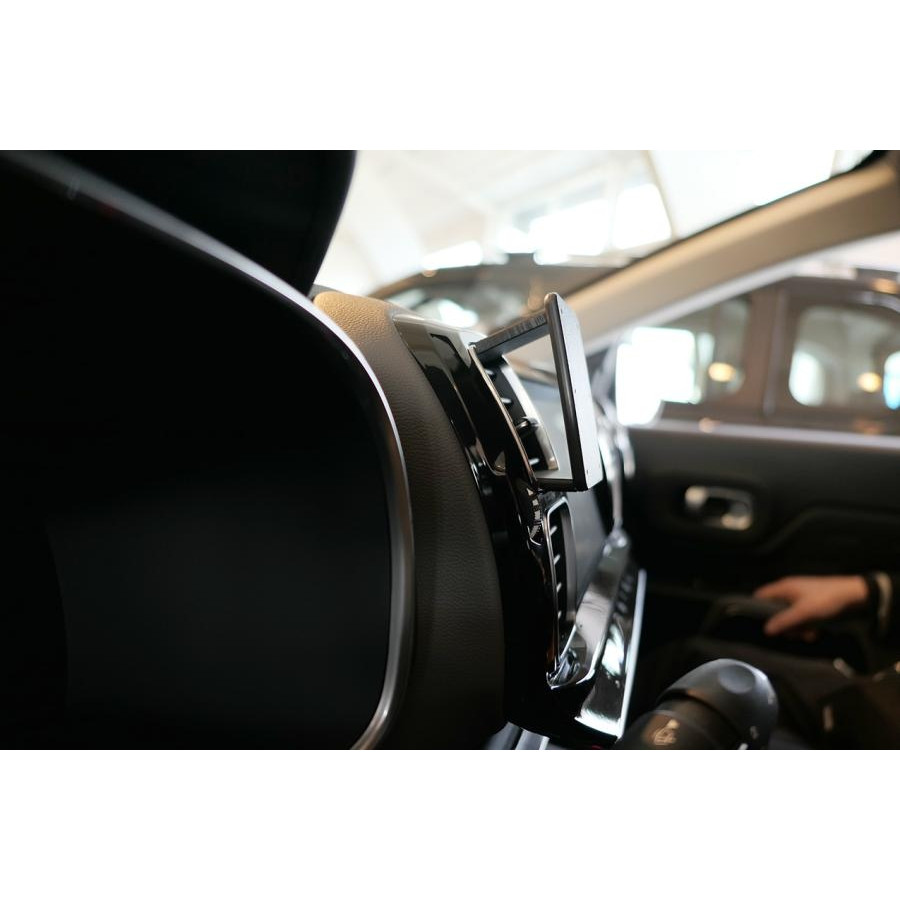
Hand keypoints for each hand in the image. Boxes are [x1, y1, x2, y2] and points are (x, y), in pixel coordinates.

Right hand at [754, 576, 868, 636]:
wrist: (855, 595)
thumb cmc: (825, 600)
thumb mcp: (803, 612)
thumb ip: (784, 621)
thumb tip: (766, 630)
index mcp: (784, 587)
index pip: (760, 596)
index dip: (756, 609)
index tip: (758, 624)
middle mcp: (790, 590)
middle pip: (776, 609)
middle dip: (783, 624)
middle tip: (790, 634)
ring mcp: (802, 596)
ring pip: (790, 615)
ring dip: (797, 627)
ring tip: (807, 635)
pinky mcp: (813, 603)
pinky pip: (802, 616)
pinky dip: (807, 625)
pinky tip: (815, 633)